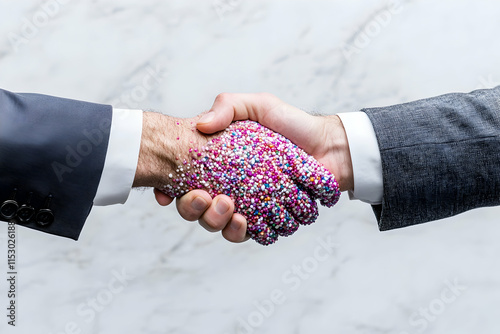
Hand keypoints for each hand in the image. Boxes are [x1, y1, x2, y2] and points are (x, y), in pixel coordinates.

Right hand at [155, 93, 352, 241]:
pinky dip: (246, 233)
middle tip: (206, 198)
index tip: (164, 194)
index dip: (168, 190)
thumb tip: (201, 125)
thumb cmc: (293, 125)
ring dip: (218, 224)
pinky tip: (249, 223)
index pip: (184, 180)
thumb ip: (228, 106)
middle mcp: (229, 187)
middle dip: (194, 211)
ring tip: (233, 213)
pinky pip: (250, 235)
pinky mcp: (267, 219)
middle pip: (197, 210)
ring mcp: (247, 206)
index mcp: (219, 164)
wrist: (329, 146)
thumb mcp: (259, 106)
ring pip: (219, 226)